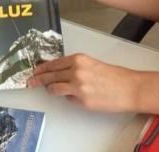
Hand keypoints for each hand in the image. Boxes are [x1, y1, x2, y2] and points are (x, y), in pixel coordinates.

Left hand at [27, 53, 141, 112]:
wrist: (128, 88)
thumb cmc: (114, 76)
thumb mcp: (92, 64)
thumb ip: (76, 68)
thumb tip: (62, 74)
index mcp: (79, 59)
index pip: (54, 63)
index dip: (43, 67)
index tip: (35, 70)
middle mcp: (76, 71)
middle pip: (51, 75)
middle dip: (39, 79)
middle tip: (30, 81)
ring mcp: (78, 86)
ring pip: (54, 88)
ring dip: (50, 89)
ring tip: (48, 89)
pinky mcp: (82, 99)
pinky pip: (68, 98)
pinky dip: (67, 97)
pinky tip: (70, 96)